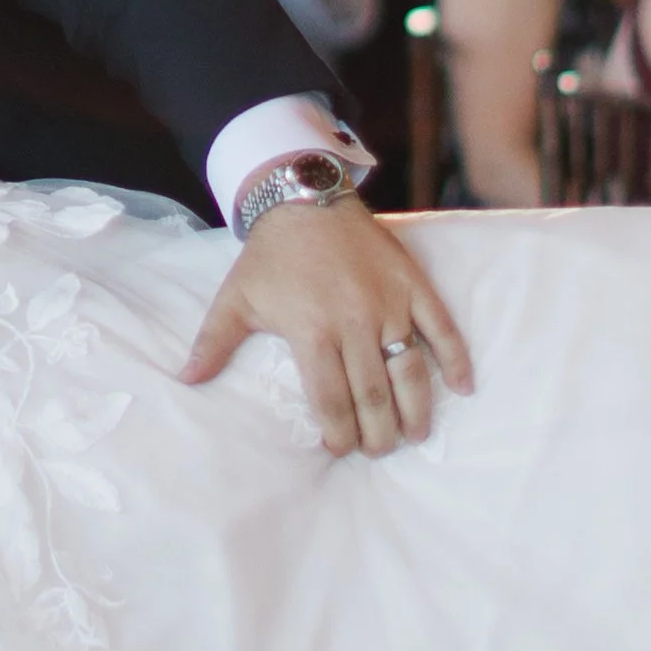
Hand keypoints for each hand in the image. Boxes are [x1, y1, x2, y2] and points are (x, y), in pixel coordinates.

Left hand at [182, 196, 472, 456]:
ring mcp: (389, 303)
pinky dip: (456, 358)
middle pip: (373, 393)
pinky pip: (441, 327)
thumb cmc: (269, 255)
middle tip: (380, 452)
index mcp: (312, 331)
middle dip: (378, 432)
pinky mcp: (413, 285)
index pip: (330, 398)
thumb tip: (186, 380)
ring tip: (416, 436)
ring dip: (416, 408)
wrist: (305, 199)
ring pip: (409, 368)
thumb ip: (213, 343)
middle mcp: (354, 322)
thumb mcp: (235, 298)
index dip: (337, 431)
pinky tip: (464, 387)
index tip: (339, 450)